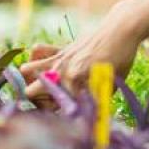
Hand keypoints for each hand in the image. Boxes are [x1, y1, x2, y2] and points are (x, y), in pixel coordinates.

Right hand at [19, 3, 143, 103]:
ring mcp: (58, 58)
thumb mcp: (111, 86)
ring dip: (32, 80)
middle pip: (30, 91)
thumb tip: (89, 118)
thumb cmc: (120, 59)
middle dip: (38, 101)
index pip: (52, 107)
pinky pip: (38, 50)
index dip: (57, 114)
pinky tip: (46, 66)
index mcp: (72, 82)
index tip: (68, 113)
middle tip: (53, 103)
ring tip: (45, 86)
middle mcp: (59, 70)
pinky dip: (37, 57)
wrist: (120, 30)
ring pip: (27, 70)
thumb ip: (95, 102)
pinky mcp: (60, 48)